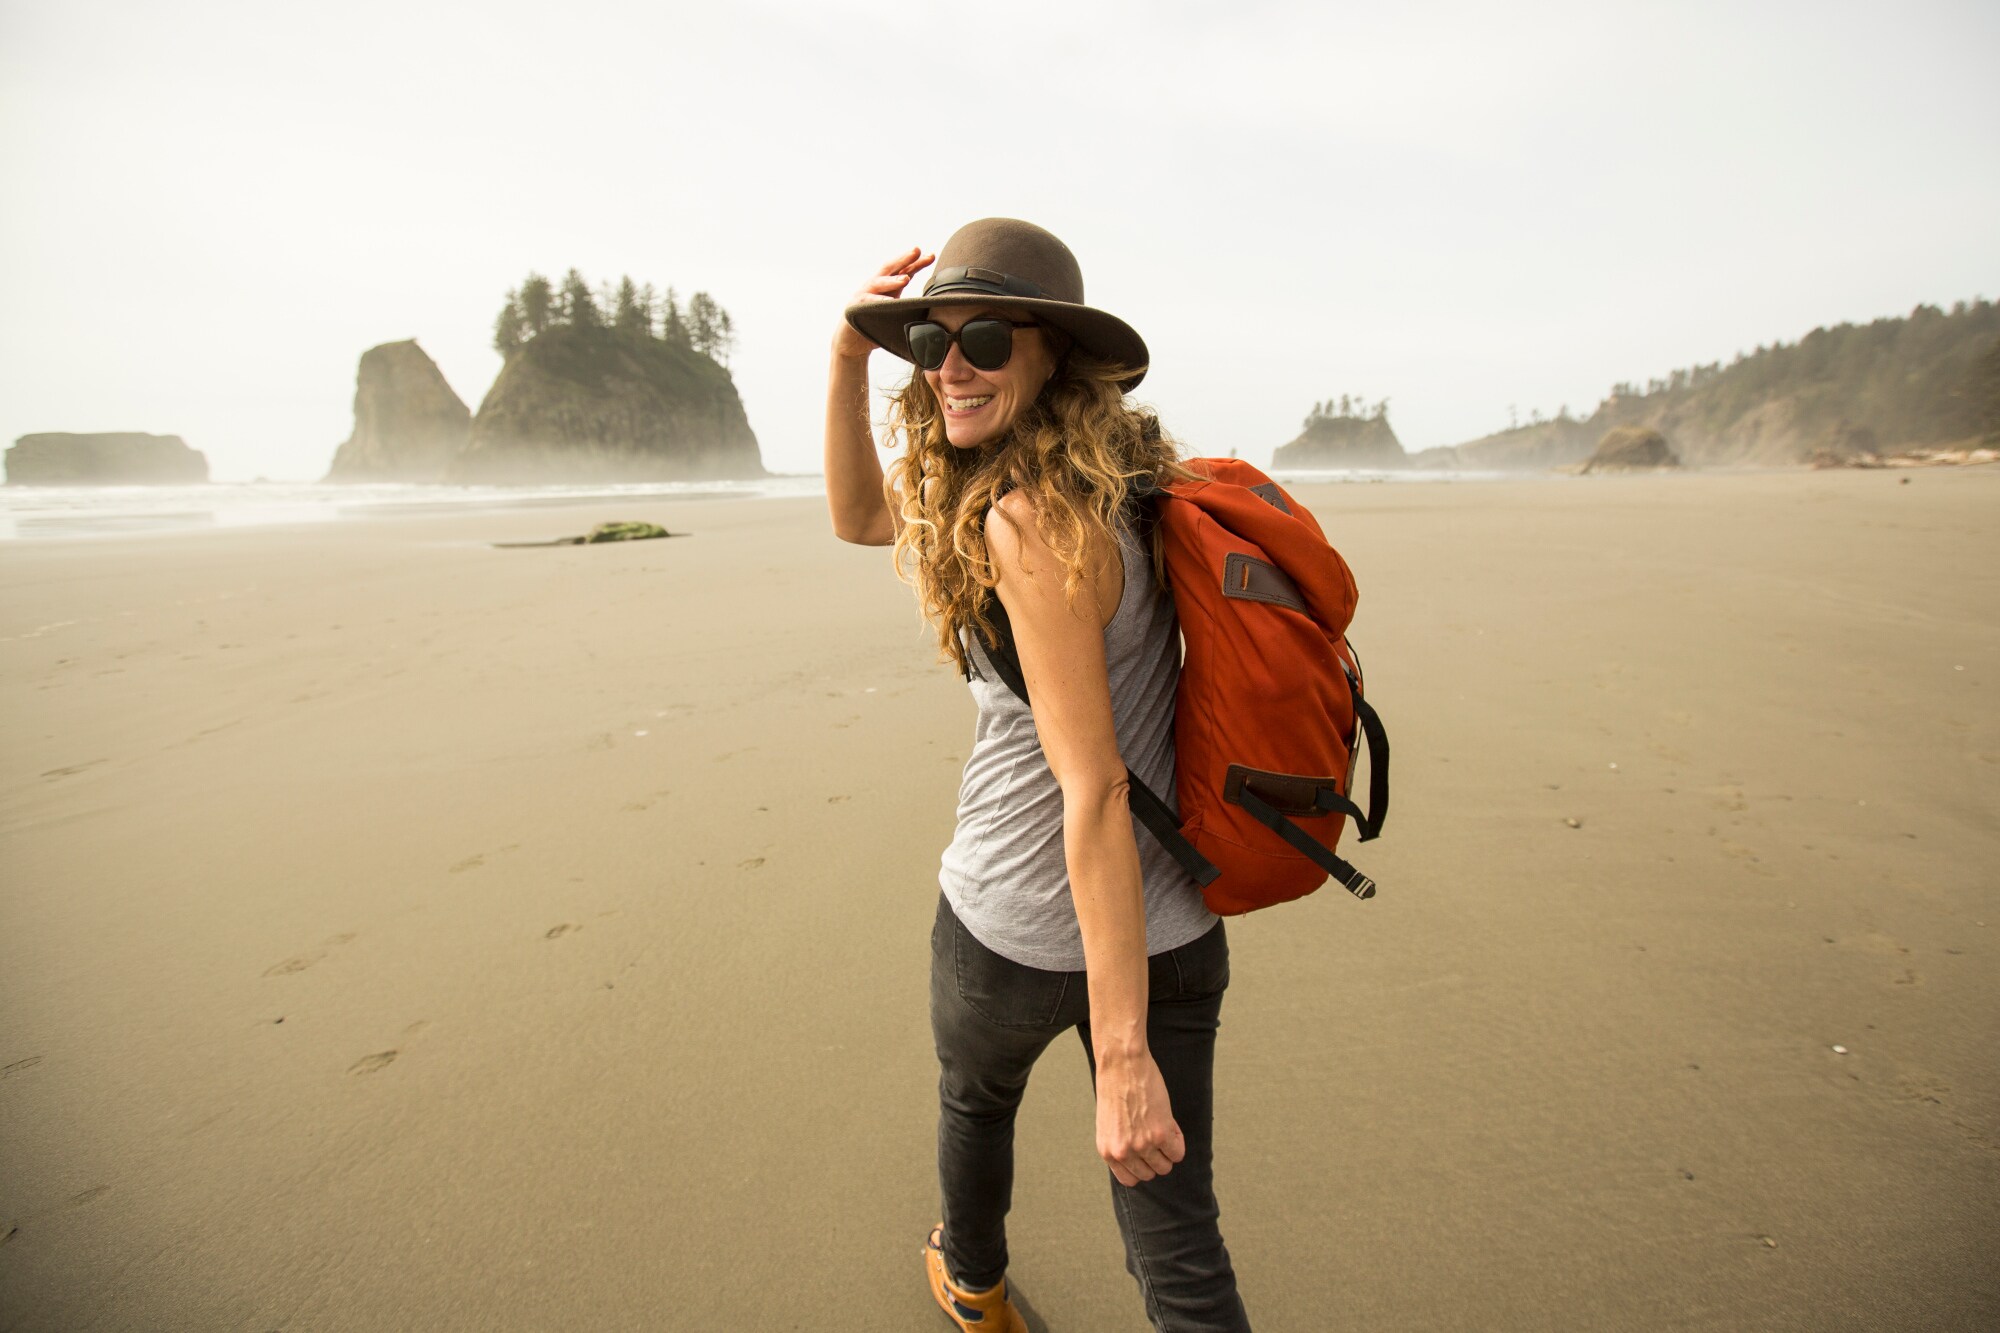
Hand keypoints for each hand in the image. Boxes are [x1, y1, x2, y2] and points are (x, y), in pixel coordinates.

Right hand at [834, 246, 933, 359]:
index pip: (903, 270)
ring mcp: (863, 295)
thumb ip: (910, 308)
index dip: (916, 262)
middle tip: (916, 251)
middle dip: (903, 259)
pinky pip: (867, 303)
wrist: (852, 343)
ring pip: (878, 283)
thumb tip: (936, 310)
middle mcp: (875, 286)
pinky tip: (888, 302)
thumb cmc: (876, 327)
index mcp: (887, 287)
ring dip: (892, 280)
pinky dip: (878, 302)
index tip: (931, 256)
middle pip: (890, 268)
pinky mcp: (855, 308)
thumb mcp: (896, 314)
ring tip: (905, 279)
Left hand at [1094, 1050, 1185, 1186]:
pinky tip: (1170, 1124)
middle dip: (1156, 1158)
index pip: (1130, 1180)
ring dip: (1168, 1151)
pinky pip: (1178, 1152)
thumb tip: (1141, 1160)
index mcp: (1107, 1151)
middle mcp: (1123, 1152)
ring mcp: (1142, 1145)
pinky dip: (1178, 1141)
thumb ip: (1119, 1144)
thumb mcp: (1108, 1124)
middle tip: (1156, 1137)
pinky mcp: (1160, 1134)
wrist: (1121, 1064)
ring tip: (1163, 1128)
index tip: (1146, 1155)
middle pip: (1150, 1174)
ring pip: (1165, 1166)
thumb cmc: (1115, 1088)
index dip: (1141, 1167)